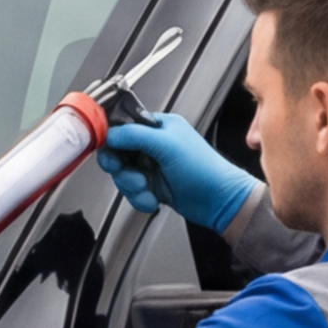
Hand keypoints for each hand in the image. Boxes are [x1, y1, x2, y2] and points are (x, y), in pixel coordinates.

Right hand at [101, 117, 259, 231]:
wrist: (218, 201)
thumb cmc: (204, 169)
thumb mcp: (166, 145)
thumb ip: (135, 135)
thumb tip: (110, 133)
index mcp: (159, 126)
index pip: (124, 127)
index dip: (112, 139)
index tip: (109, 151)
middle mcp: (154, 145)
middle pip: (118, 153)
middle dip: (121, 168)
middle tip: (127, 173)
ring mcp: (152, 166)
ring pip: (123, 175)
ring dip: (131, 186)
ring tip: (146, 189)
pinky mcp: (153, 185)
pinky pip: (132, 191)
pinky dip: (139, 198)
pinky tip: (152, 199)